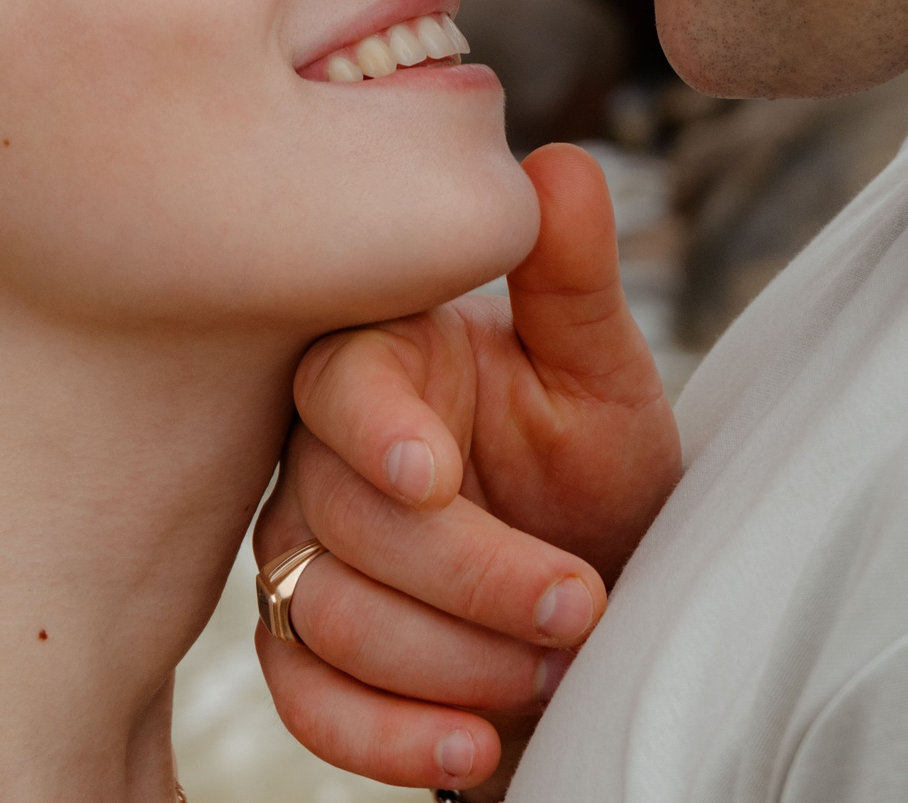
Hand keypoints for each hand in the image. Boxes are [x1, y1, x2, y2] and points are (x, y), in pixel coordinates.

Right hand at [251, 144, 683, 793]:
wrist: (602, 602)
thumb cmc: (597, 476)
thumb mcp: (606, 380)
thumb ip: (573, 280)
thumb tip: (558, 162)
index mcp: (385, 360)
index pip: (336, 381)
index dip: (376, 429)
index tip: (437, 475)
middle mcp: (321, 452)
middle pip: (339, 516)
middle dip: (473, 576)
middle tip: (580, 604)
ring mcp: (301, 553)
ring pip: (325, 613)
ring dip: (454, 660)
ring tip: (552, 666)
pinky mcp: (304, 651)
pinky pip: (306, 704)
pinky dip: (392, 737)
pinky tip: (477, 745)